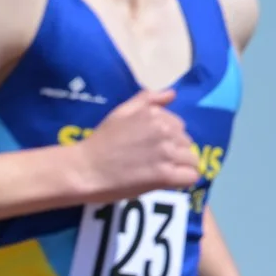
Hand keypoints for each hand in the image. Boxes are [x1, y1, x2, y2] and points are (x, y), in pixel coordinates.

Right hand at [74, 88, 199, 200]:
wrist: (84, 170)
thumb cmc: (99, 142)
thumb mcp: (120, 112)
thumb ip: (147, 99)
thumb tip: (171, 94)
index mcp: (157, 115)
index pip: (180, 126)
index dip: (167, 138)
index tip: (150, 147)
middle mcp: (165, 132)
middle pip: (187, 143)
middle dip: (174, 151)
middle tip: (152, 161)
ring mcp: (166, 154)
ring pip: (192, 159)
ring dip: (179, 166)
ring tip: (158, 172)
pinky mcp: (164, 176)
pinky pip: (191, 176)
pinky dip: (183, 179)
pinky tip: (169, 181)